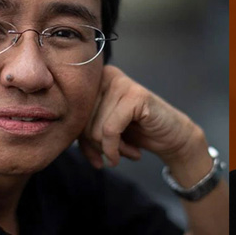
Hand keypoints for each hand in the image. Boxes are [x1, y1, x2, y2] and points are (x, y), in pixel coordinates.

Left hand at [79, 65, 207, 173]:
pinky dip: (116, 148)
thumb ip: (83, 129)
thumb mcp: (104, 130)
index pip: (74, 115)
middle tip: (117, 156)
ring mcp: (121, 83)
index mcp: (94, 80)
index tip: (96, 159)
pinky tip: (132, 154)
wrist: (173, 137)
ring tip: (128, 153)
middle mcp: (105, 76)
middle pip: (82, 121)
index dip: (83, 142)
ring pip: (96, 128)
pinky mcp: (135, 95)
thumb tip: (62, 137)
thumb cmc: (139, 134)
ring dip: (112, 150)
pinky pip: (110, 130)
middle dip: (99, 147)